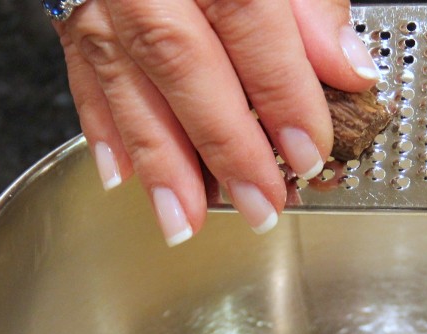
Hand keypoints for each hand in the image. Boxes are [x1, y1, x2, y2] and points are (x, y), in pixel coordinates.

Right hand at [54, 0, 378, 243]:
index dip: (281, 92)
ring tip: (187, 219)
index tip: (311, 151)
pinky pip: (80, 66)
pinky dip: (103, 126)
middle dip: (224, 145)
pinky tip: (122, 173)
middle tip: (262, 205)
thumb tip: (346, 66)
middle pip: (181, 59)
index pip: (247, 17)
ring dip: (159, 159)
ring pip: (123, 75)